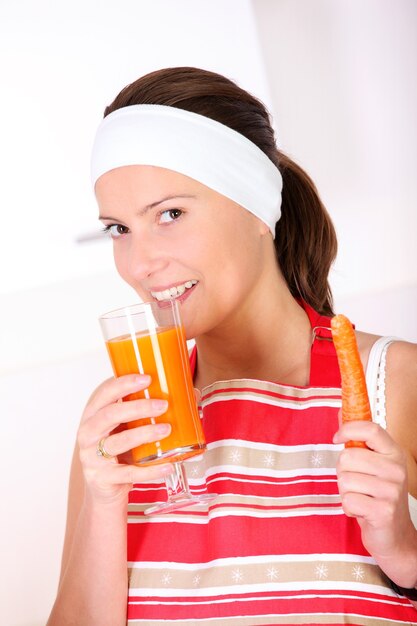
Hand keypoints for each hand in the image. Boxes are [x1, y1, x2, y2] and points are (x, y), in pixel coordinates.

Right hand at [77, 374, 173, 504]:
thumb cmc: (120, 451)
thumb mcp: (130, 427)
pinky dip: (150, 470)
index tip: (147, 378)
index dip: (124, 383)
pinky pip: (128, 473)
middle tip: (163, 405)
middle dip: (138, 407)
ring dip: (144, 434)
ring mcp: (92, 457)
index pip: (104, 393)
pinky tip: (168, 465)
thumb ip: (151, 411)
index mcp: (93, 414)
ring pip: (118, 442)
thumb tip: (192, 394)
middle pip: (109, 415)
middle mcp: (88, 433)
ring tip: (167, 429)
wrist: (105, 491)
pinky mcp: (102, 479)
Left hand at [333, 417, 416, 586]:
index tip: (337, 438)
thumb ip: (357, 438)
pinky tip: (361, 511)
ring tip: (360, 497)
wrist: (394, 534)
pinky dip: (348, 507)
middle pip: (348, 456)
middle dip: (343, 471)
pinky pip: (348, 500)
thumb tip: (342, 411)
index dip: (348, 429)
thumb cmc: (377, 494)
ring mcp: (391, 491)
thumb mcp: (372, 463)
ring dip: (345, 491)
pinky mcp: (383, 511)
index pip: (370, 429)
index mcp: (394, 453)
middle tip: (356, 483)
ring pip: (345, 479)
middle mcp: (396, 469)